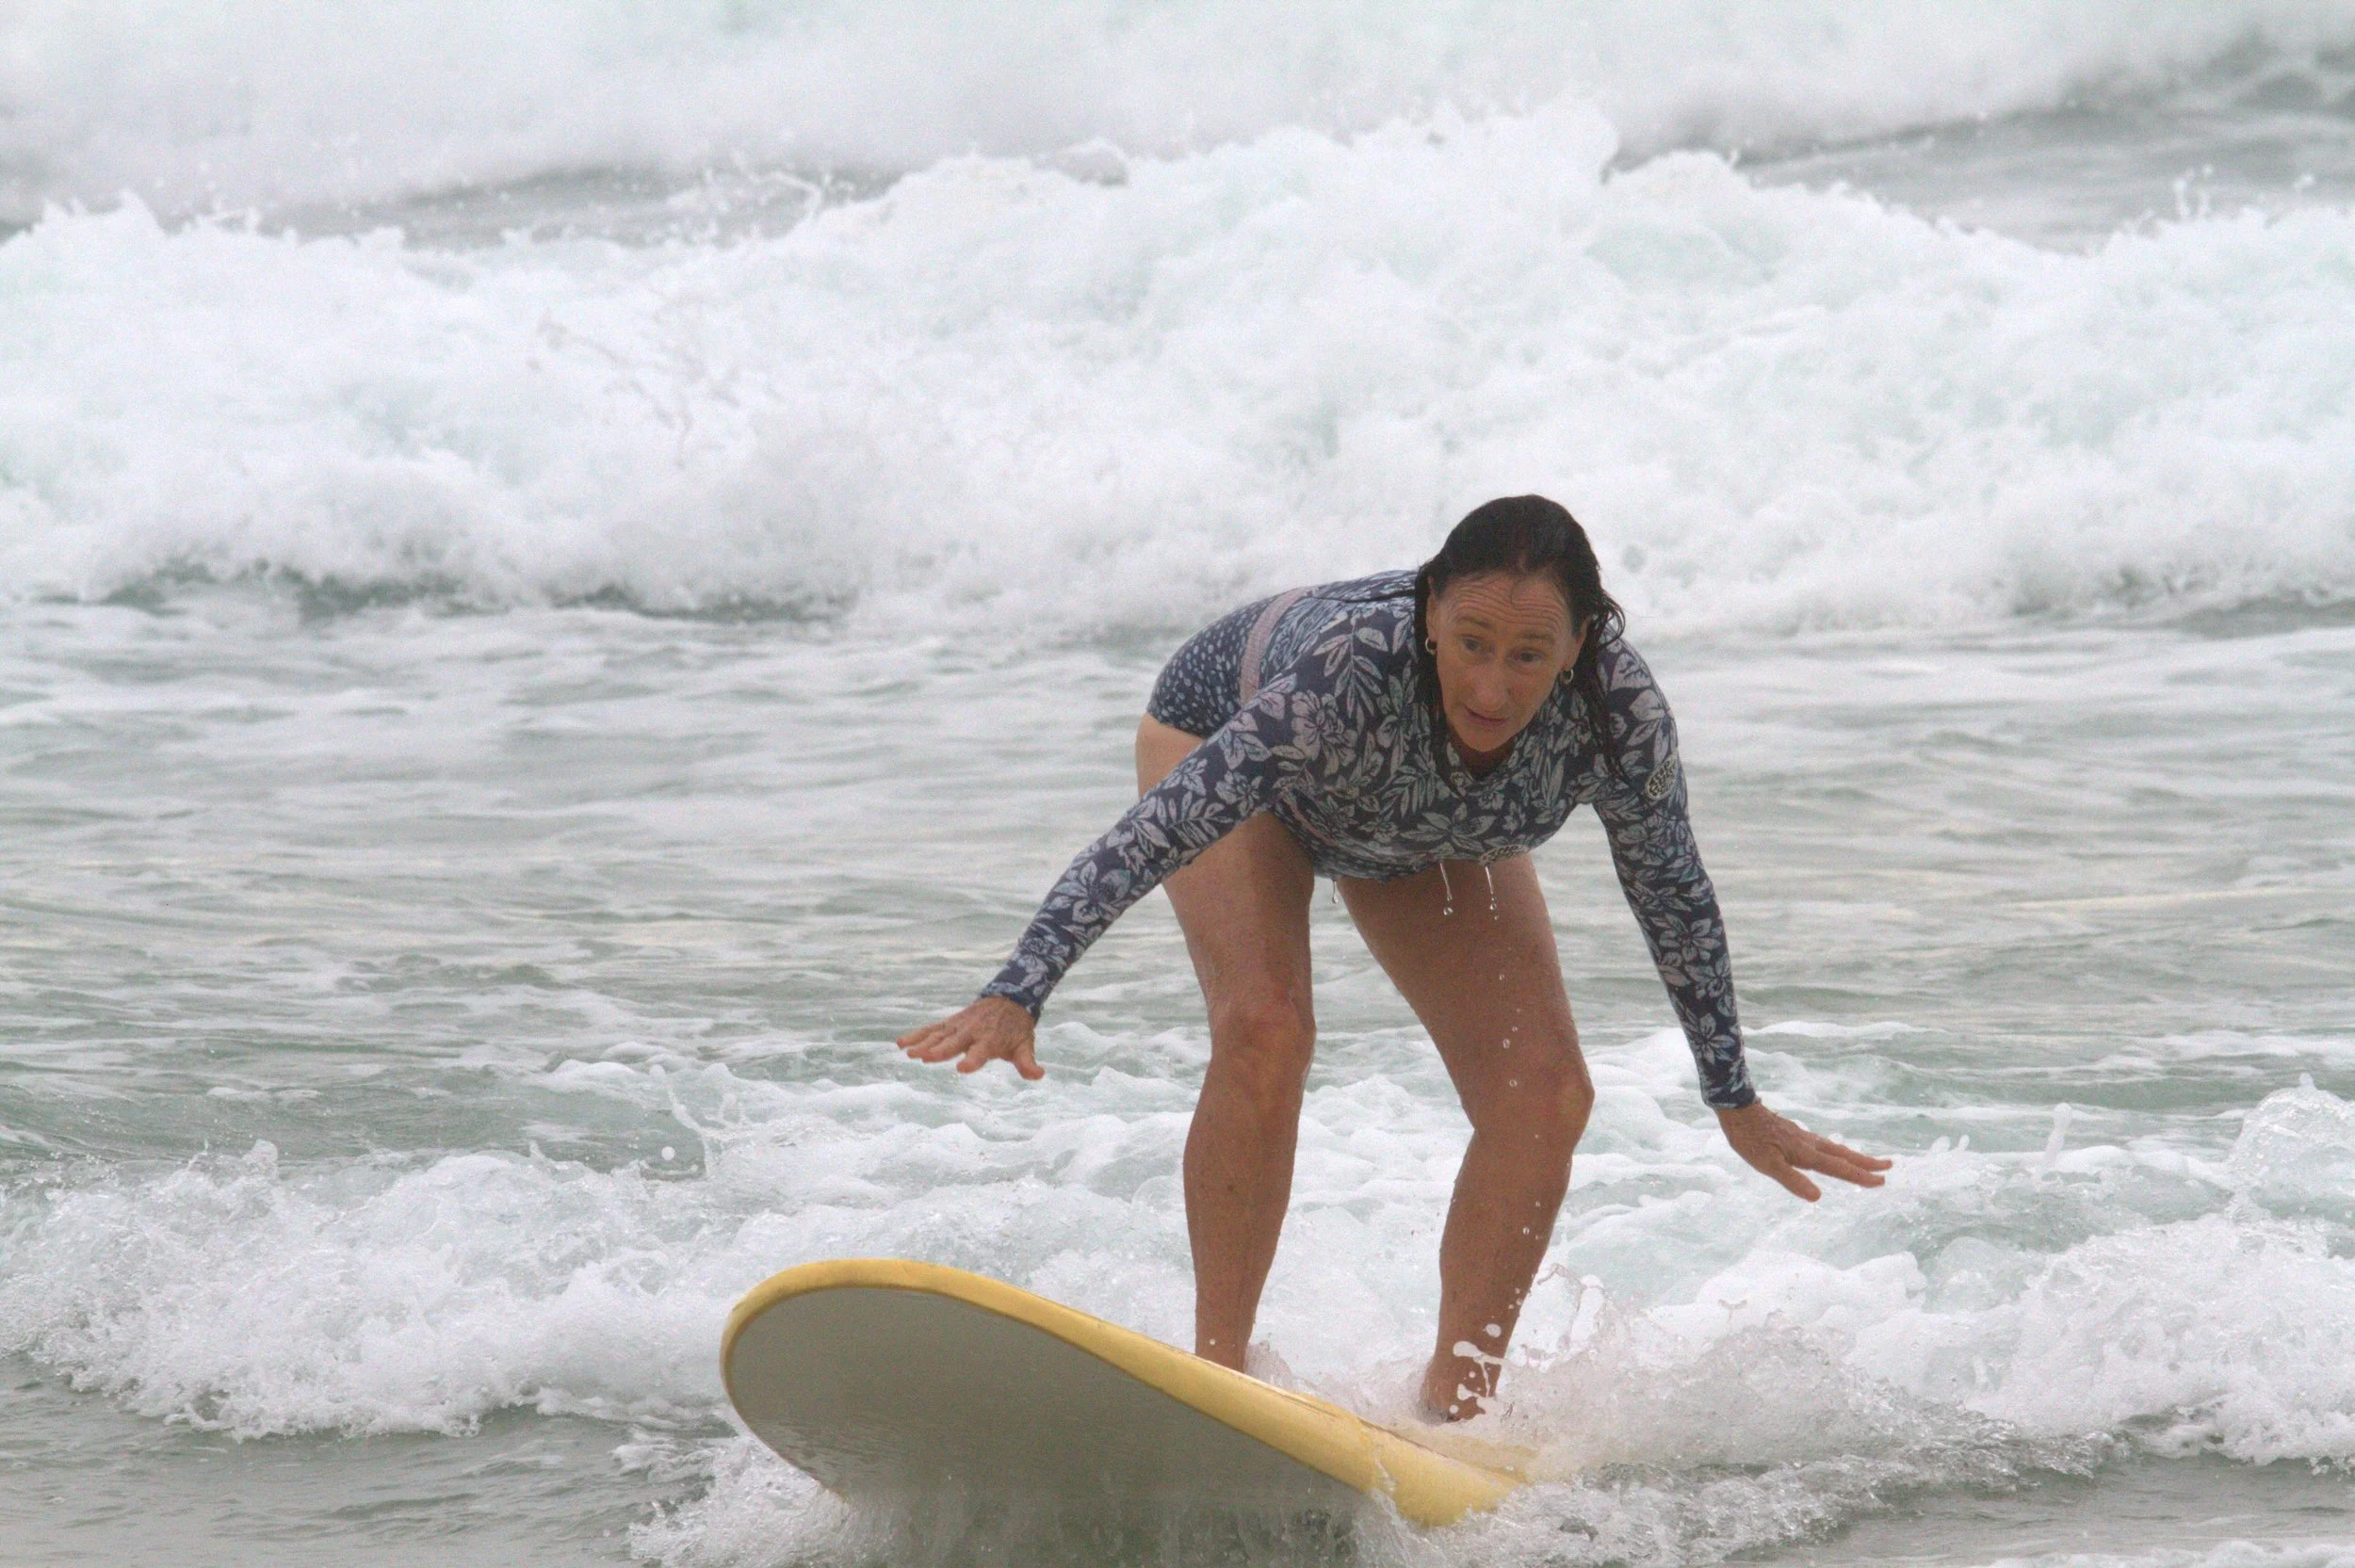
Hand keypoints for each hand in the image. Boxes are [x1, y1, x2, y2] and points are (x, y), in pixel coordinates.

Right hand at [897, 997, 1042, 1079]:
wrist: (1009, 999)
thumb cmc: (1016, 1029)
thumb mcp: (1025, 1045)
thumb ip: (1027, 1063)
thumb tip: (1038, 1075)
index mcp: (990, 1040)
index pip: (980, 1052)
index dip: (972, 1060)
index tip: (961, 1068)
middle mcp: (972, 1032)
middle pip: (954, 1043)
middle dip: (939, 1050)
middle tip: (924, 1058)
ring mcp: (959, 1026)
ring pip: (939, 1035)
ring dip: (923, 1043)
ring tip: (908, 1052)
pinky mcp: (950, 1023)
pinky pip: (931, 1029)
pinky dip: (916, 1035)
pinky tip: (900, 1043)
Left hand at [1716, 1102, 1890, 1200]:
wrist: (1737, 1109)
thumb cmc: (1749, 1139)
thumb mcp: (1767, 1164)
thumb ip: (1792, 1180)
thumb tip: (1818, 1197)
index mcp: (1806, 1153)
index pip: (1838, 1168)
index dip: (1860, 1176)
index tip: (1881, 1181)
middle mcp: (1809, 1144)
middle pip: (1844, 1155)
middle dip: (1866, 1163)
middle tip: (1889, 1166)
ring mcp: (1802, 1137)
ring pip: (1834, 1148)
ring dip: (1853, 1156)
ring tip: (1868, 1161)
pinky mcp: (1794, 1133)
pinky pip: (1823, 1144)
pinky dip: (1836, 1150)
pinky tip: (1830, 1152)